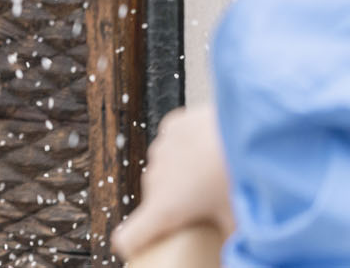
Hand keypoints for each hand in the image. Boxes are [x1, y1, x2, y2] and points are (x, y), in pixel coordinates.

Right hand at [113, 105, 233, 260]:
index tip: (145, 250)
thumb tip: (237, 255)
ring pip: (163, 171)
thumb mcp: (239, 221)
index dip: (134, 247)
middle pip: (153, 201)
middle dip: (173, 207)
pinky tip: (210, 150)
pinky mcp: (172, 126)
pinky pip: (171, 144)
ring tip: (210, 175)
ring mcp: (161, 149)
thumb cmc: (242, 178)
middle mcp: (155, 179)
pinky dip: (185, 150)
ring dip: (179, 177)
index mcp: (166, 208)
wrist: (253, 129)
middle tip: (203, 209)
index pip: (128, 238)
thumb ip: (229, 242)